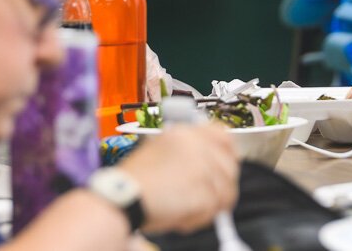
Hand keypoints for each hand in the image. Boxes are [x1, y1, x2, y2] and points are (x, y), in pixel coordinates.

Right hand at [120, 123, 238, 233]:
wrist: (122, 198)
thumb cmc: (134, 180)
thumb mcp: (158, 150)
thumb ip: (185, 152)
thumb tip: (209, 164)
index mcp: (185, 132)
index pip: (223, 135)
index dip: (228, 153)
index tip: (226, 166)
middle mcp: (197, 146)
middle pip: (230, 167)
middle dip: (221, 186)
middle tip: (206, 198)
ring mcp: (203, 168)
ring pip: (226, 191)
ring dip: (209, 206)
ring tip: (185, 209)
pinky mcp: (204, 192)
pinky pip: (214, 210)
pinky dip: (198, 218)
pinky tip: (179, 217)